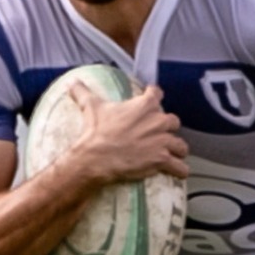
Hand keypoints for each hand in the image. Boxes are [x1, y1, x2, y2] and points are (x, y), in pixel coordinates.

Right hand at [71, 83, 189, 184]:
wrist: (96, 157)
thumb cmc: (96, 132)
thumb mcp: (90, 107)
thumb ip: (84, 92)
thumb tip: (73, 83)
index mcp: (145, 105)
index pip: (157, 93)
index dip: (154, 96)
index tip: (152, 99)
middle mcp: (158, 121)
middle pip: (173, 121)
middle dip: (167, 128)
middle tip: (158, 134)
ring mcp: (162, 141)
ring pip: (180, 145)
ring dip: (176, 149)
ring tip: (171, 154)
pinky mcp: (162, 159)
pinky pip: (180, 166)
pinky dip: (179, 170)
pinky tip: (177, 171)